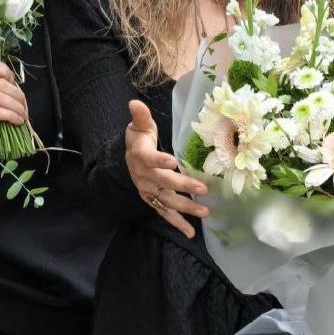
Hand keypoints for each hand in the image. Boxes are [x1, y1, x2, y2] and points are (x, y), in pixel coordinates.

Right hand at [0, 59, 26, 147]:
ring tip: (22, 116)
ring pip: (0, 97)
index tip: (15, 85)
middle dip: (18, 96)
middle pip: (0, 84)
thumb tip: (16, 84)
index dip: (5, 71)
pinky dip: (12, 116)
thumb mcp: (4, 102)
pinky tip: (17, 121)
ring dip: (17, 107)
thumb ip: (7, 89)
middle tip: (24, 108)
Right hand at [125, 99, 208, 237]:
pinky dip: (177, 223)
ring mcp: (148, 190)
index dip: (160, 160)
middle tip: (202, 188)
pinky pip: (165, 213)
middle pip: (164, 183)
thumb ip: (140, 116)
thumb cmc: (139, 138)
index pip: (150, 158)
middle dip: (183, 186)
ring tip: (204, 212)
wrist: (128, 156)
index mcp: (141, 156)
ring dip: (185, 208)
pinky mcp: (152, 200)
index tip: (172, 162)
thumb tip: (134, 102)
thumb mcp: (139, 125)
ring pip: (167, 201)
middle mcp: (144, 176)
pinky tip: (191, 232)